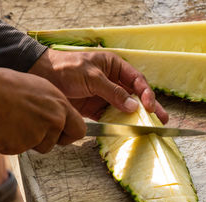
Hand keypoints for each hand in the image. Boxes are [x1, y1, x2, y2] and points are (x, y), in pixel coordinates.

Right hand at [0, 64, 85, 153]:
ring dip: (28, 140)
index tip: (65, 135)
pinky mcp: (20, 146)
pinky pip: (19, 149)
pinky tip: (4, 127)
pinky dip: (11, 141)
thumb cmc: (9, 87)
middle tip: (33, 128)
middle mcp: (54, 121)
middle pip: (59, 142)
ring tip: (14, 121)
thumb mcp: (42, 90)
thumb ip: (55, 107)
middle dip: (50, 140)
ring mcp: (38, 135)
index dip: (71, 134)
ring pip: (39, 146)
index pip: (80, 129)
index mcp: (61, 106)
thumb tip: (61, 117)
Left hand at [29, 49, 168, 122]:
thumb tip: (133, 106)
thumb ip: (113, 92)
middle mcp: (114, 81)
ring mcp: (106, 96)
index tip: (149, 106)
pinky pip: (112, 116)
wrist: (43, 77)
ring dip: (137, 118)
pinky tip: (129, 130)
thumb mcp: (92, 76)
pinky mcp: (97, 109)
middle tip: (162, 119)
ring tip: (150, 128)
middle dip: (150, 107)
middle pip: (136, 95)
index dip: (146, 93)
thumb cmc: (67, 68)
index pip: (137, 80)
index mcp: (115, 67)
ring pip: (126, 107)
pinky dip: (120, 124)